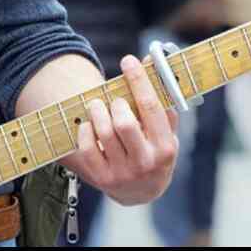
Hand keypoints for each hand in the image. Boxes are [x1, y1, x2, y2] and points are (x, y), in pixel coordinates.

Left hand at [61, 55, 178, 205]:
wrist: (142, 190)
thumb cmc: (154, 149)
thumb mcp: (164, 129)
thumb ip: (161, 97)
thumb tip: (151, 60)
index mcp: (165, 148)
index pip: (150, 107)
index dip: (138, 80)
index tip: (128, 60)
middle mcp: (145, 163)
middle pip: (124, 122)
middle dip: (116, 103)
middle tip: (115, 100)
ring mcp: (122, 174)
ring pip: (103, 132)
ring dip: (98, 111)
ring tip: (98, 106)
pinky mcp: (102, 178)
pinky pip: (86, 146)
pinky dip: (85, 129)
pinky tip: (90, 125)